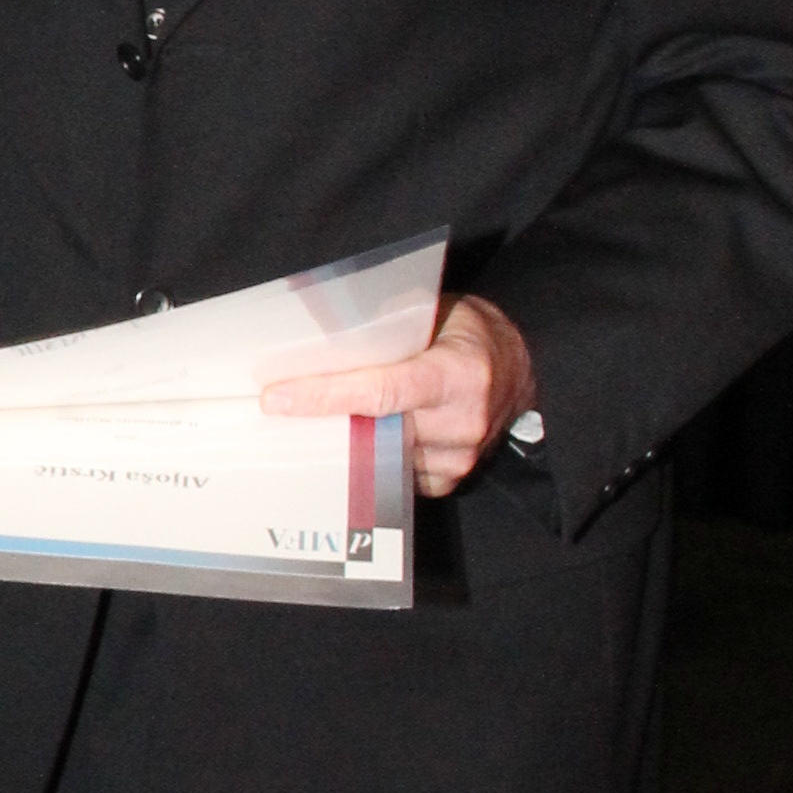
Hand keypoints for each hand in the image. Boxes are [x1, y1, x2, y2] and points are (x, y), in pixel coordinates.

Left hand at [263, 291, 535, 498]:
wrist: (519, 370)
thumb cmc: (467, 334)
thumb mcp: (435, 312)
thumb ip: (387, 326)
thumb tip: (317, 332)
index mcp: (459, 373)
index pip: (382, 391)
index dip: (326, 396)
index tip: (278, 398)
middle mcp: (462, 422)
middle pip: (372, 430)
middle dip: (320, 422)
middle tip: (273, 410)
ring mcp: (459, 458)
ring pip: (377, 459)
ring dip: (340, 442)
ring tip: (307, 421)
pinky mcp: (450, 481)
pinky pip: (393, 478)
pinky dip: (367, 461)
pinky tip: (348, 441)